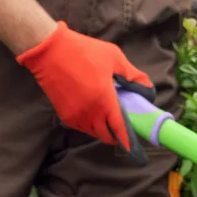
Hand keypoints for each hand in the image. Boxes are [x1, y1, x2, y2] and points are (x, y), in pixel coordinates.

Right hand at [16, 22, 154, 150]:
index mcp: (104, 100)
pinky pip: (80, 127)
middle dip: (115, 135)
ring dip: (101, 129)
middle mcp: (89, 113)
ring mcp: (75, 115)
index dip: (126, 139)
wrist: (50, 50)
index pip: (118, 128)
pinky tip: (92, 113)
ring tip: (107, 118)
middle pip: (105, 135)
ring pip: (92, 132)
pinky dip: (88, 125)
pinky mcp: (63, 114)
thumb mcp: (114, 58)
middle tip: (121, 126)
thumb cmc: (84, 51)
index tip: (132, 145)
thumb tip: (147, 89)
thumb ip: (133, 75)